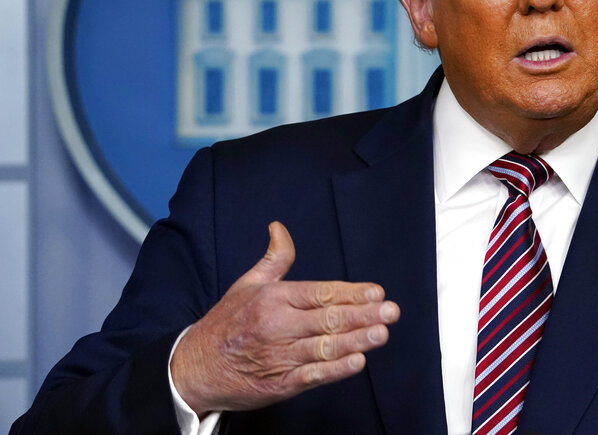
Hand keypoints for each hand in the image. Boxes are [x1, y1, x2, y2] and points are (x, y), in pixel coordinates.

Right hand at [169, 221, 399, 416]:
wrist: (192, 369)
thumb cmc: (224, 324)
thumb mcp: (246, 285)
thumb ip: (273, 259)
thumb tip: (279, 228)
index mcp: (273, 299)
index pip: (321, 293)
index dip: (351, 292)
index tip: (377, 292)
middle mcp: (278, 325)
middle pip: (328, 318)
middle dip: (363, 315)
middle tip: (391, 312)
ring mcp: (279, 356)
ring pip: (325, 346)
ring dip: (356, 340)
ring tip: (381, 333)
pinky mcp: (279, 384)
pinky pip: (313, 375)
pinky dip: (336, 370)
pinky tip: (357, 362)